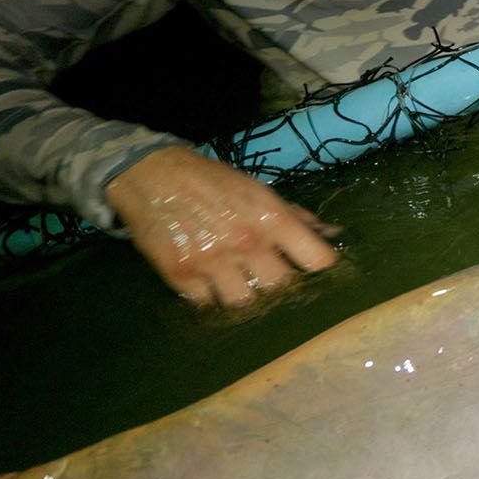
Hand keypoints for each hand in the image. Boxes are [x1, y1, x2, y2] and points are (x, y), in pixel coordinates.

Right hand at [107, 146, 339, 306]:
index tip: (313, 268)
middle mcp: (245, 242)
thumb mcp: (256, 189)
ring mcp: (212, 262)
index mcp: (269, 217)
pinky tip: (206, 279)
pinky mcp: (181, 276)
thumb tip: (328, 233)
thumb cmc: (210, 180)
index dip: (320, 266)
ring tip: (235, 278)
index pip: (316, 259)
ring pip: (245, 302)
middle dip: (277, 283)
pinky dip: (208, 295)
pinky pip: (207, 302)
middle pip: (281, 287)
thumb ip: (292, 215)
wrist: (150, 175)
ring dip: (243, 292)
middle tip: (266, 274)